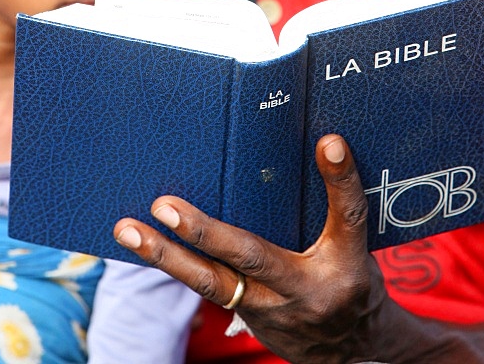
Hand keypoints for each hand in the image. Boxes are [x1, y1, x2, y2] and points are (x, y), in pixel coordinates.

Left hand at [114, 134, 387, 363]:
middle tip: (164, 206)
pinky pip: (206, 286)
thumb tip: (326, 141)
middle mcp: (303, 289)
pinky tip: (140, 240)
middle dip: (205, 232)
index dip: (341, 179)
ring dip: (166, 256)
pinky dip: (173, 263)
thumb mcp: (356, 244)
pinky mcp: (245, 314)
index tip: (329, 142)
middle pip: (251, 257)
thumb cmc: (351, 282)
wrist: (351, 352)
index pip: (347, 215)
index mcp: (344, 262)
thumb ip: (339, 201)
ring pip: (212, 283)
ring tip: (127, 230)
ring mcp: (269, 308)